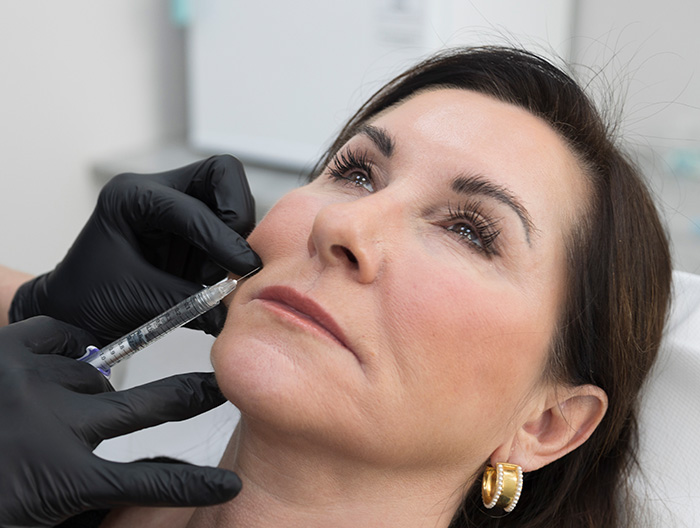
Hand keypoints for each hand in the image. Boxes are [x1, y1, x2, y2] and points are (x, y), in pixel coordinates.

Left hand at [0, 317, 240, 526]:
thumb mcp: (33, 509)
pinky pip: (59, 336)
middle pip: (147, 407)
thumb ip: (83, 492)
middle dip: (189, 396)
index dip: (195, 483)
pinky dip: (66, 347)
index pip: (152, 483)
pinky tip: (62, 359)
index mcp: (59, 478)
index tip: (228, 483)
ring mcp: (31, 383)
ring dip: (90, 391)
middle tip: (216, 388)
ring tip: (69, 404)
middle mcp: (55, 425)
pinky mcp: (7, 352)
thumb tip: (136, 475)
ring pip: (94, 377)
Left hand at [9, 155, 260, 343]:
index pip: (192, 207)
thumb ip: (189, 303)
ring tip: (212, 278)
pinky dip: (227, 251)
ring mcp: (176, 203)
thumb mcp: (137, 299)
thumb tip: (230, 312)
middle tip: (236, 258)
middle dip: (236, 215)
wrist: (74, 311)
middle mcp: (157, 189)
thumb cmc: (89, 300)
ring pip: (230, 198)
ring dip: (232, 239)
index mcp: (131, 197)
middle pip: (222, 174)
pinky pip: (226, 225)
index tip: (243, 268)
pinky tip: (211, 277)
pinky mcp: (189, 224)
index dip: (222, 239)